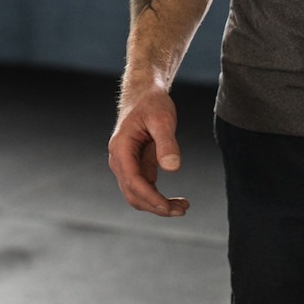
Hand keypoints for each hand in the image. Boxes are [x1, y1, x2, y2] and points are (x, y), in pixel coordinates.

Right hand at [107, 85, 188, 216]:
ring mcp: (126, 165)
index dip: (151, 198)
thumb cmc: (151, 102)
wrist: (143, 93)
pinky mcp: (136, 166)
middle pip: (133, 194)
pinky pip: (144, 189)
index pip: (133, 181)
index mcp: (121, 148)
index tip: (169, 207)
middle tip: (183, 209)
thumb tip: (173, 168)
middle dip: (156, 206)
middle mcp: (119, 160)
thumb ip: (167, 143)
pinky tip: (176, 200)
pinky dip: (158, 198)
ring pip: (137, 195)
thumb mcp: (162, 119)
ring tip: (183, 207)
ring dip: (157, 206)